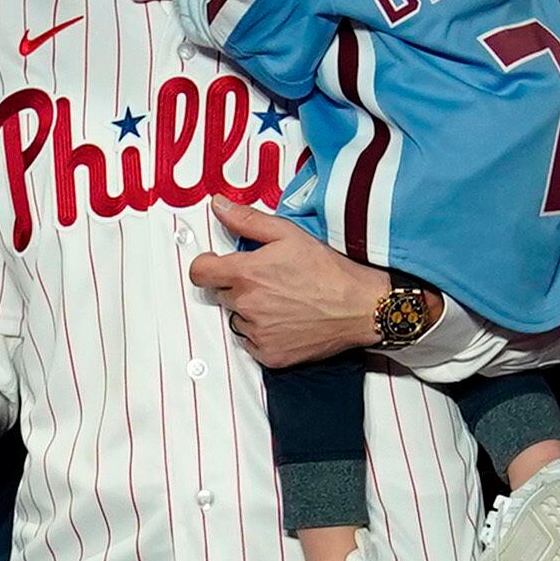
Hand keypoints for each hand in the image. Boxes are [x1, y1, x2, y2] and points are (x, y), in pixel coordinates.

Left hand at [185, 200, 392, 369]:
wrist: (360, 307)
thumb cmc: (329, 271)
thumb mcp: (288, 234)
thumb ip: (247, 220)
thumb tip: (219, 206)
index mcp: (247, 274)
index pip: (200, 273)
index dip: (206, 266)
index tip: (216, 265)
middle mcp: (247, 305)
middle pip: (221, 295)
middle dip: (237, 286)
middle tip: (267, 280)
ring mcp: (257, 332)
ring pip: (237, 319)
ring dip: (250, 311)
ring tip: (280, 301)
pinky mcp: (270, 354)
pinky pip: (252, 343)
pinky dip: (263, 333)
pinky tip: (285, 320)